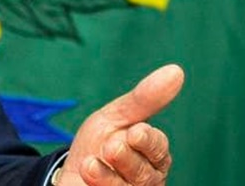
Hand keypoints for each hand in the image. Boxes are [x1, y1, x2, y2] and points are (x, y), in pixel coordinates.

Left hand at [57, 64, 184, 185]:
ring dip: (108, 179)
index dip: (148, 141)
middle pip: (145, 174)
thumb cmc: (98, 143)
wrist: (67, 175)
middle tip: (111, 147)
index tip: (135, 132)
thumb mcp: (116, 117)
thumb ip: (144, 99)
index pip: (158, 149)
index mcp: (153, 156)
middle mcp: (147, 180)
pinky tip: (87, 177)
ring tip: (90, 164)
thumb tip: (177, 70)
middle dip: (127, 160)